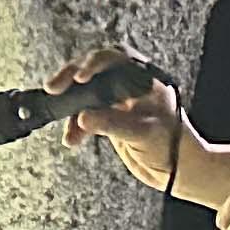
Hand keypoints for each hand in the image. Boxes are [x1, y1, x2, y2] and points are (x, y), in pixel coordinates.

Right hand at [49, 43, 192, 191]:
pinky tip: (71, 139)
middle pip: (94, 69)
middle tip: (53, 88)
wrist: (176, 170)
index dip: (93, 63)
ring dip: (71, 104)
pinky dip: (76, 125)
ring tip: (56, 114)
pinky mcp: (110, 117)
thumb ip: (112, 124)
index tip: (78, 78)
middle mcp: (129, 83)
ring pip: (87, 92)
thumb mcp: (142, 133)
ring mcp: (118, 100)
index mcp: (142, 77)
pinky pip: (86, 113)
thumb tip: (82, 117)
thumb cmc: (170, 146)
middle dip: (72, 77)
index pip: (114, 58)